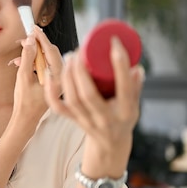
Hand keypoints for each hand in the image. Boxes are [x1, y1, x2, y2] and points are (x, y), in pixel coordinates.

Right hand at [10, 27, 62, 123]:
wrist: (26, 119)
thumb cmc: (25, 102)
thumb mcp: (23, 77)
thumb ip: (27, 58)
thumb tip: (29, 41)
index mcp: (58, 78)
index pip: (52, 51)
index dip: (41, 38)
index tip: (33, 28)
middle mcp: (61, 77)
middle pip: (51, 53)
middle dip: (36, 45)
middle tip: (25, 38)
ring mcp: (57, 79)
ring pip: (46, 58)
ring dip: (32, 54)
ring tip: (18, 54)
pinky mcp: (52, 80)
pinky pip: (44, 65)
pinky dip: (33, 62)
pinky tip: (20, 63)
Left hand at [44, 36, 144, 158]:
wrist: (109, 144)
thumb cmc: (123, 118)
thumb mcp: (134, 105)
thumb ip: (135, 86)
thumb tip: (136, 67)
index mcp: (125, 112)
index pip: (124, 87)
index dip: (119, 64)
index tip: (114, 43)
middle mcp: (104, 118)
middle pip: (88, 94)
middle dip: (81, 70)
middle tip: (80, 51)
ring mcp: (87, 121)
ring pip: (72, 99)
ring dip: (68, 76)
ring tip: (70, 57)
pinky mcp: (73, 120)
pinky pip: (58, 107)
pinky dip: (51, 91)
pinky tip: (50, 74)